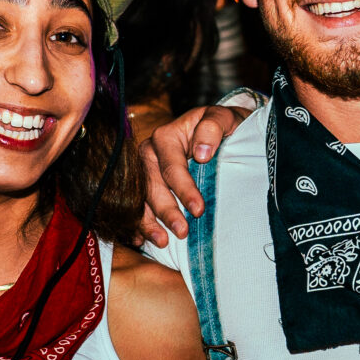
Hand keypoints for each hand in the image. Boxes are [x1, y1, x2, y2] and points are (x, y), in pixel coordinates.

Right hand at [136, 102, 253, 243]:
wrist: (218, 128)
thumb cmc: (221, 125)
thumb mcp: (223, 117)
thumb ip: (214, 127)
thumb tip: (201, 152)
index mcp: (165, 136)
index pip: (172, 166)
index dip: (184, 189)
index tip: (198, 209)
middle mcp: (149, 153)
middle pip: (152, 185)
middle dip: (166, 210)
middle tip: (182, 232)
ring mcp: (144, 171)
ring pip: (140, 198)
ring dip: (149, 222)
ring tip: (163, 242)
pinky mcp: (145, 186)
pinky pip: (137, 206)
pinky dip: (138, 224)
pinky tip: (143, 241)